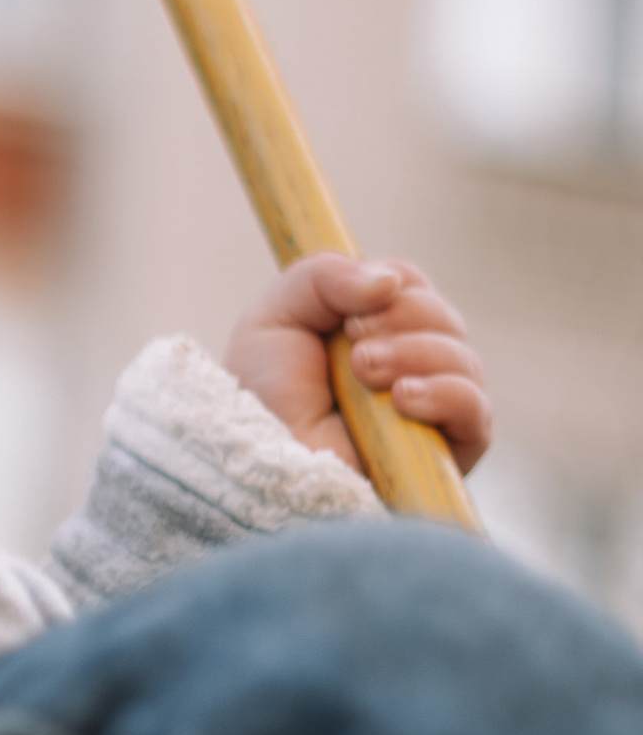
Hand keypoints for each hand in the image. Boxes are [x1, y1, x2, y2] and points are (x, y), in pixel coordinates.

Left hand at [223, 252, 491, 477]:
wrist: (257, 459)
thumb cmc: (263, 394)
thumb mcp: (275, 316)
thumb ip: (323, 276)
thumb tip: (390, 281)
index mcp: (376, 329)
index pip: (414, 286)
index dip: (391, 288)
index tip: (347, 316)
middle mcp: (412, 365)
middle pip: (445, 318)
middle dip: (401, 321)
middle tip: (354, 348)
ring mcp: (434, 408)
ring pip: (464, 359)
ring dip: (416, 354)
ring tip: (364, 372)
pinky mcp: (448, 452)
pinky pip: (477, 411)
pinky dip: (447, 393)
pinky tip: (402, 399)